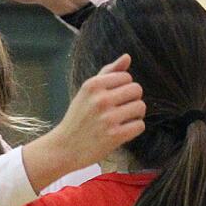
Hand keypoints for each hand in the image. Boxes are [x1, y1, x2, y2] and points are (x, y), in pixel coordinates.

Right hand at [22, 54, 144, 189]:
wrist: (64, 148)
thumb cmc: (78, 118)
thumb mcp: (87, 92)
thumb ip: (108, 73)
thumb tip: (127, 57)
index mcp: (93, 85)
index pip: (126, 77)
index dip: (124, 88)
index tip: (114, 99)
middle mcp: (100, 99)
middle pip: (137, 90)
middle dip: (132, 99)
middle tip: (121, 110)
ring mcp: (108, 118)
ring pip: (140, 107)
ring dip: (135, 115)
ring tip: (122, 120)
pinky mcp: (114, 136)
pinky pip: (139, 125)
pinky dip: (134, 129)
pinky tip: (122, 131)